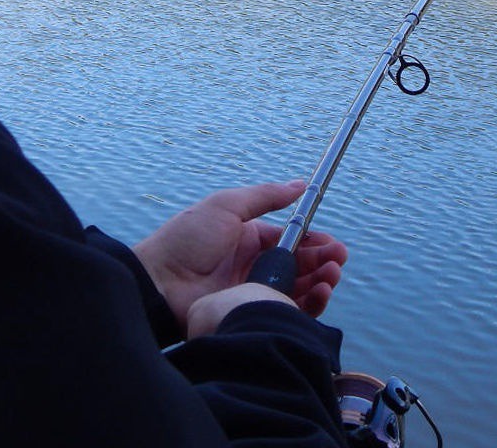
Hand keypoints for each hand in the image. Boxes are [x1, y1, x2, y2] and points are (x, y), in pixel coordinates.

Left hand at [133, 180, 346, 332]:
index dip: (314, 242)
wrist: (158, 282)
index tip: (332, 245)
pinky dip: (306, 304)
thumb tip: (300, 184)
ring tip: (330, 276)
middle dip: (323, 262)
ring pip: (297, 288)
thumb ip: (265, 196)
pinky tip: (318, 294)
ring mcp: (252, 291)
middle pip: (299, 265)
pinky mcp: (250, 313)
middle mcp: (254, 264)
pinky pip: (285, 310)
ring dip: (319, 282)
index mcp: (249, 237)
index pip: (291, 240)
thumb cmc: (186, 240)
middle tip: (337, 260)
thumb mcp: (226, 206)